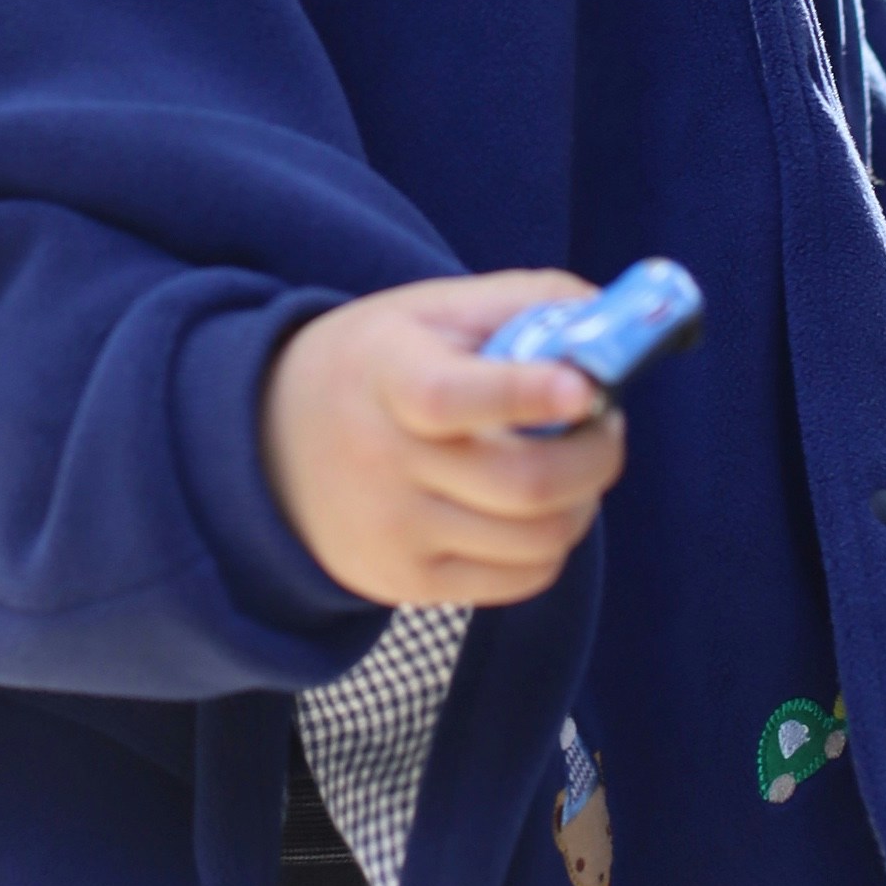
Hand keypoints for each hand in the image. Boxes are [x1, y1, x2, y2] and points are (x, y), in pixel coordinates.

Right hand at [260, 270, 626, 606]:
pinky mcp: (406, 583)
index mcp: (384, 375)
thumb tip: (611, 322)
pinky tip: (540, 507)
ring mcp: (393, 532)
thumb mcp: (430, 310)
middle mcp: (381, 461)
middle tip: (607, 423)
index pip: (449, 398)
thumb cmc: (380, 363)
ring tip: (575, 464)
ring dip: (583, 500)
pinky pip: (519, 579)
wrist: (273, 442)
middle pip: (522, 483)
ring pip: (536, 538)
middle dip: (596, 455)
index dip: (524, 393)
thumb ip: (523, 303)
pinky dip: (553, 543)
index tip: (585, 388)